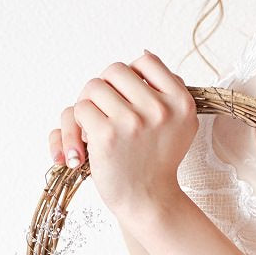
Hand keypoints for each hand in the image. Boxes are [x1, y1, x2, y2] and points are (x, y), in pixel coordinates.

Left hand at [48, 49, 197, 221]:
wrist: (147, 200)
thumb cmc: (156, 161)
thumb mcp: (180, 124)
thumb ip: (169, 89)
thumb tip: (144, 53)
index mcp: (181, 101)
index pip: (146, 61)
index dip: (130, 75)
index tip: (126, 97)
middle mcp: (161, 108)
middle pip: (114, 70)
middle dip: (103, 89)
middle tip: (104, 113)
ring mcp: (134, 121)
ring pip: (92, 87)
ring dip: (87, 108)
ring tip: (94, 131)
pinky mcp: (107, 135)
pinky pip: (78, 110)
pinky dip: (74, 129)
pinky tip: (82, 150)